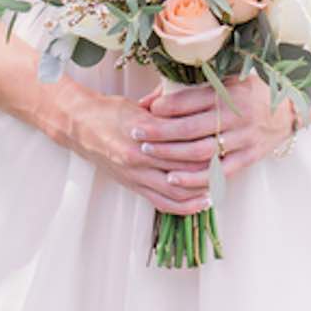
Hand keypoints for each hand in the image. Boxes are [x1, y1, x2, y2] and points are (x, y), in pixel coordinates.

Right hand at [66, 88, 216, 215]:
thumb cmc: (110, 111)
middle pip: (185, 168)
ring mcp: (136, 175)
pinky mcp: (133, 187)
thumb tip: (197, 108)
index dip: (208, 143)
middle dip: (211, 168)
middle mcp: (139, 157)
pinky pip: (163, 203)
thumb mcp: (140, 104)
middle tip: (232, 163)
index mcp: (143, 132)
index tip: (226, 140)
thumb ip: (167, 110)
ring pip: (177, 190)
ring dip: (202, 190)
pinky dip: (185, 205)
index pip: (184, 143)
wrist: (79, 126)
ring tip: (222, 184)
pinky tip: (201, 202)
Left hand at [131, 75, 296, 198]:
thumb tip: (150, 100)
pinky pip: (219, 172)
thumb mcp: (227, 80)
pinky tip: (174, 179)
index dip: (166, 107)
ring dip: (172, 155)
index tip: (146, 110)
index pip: (191, 100)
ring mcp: (244, 139)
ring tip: (149, 154)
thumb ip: (191, 89)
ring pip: (201, 152)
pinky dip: (195, 178)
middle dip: (160, 133)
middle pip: (190, 128)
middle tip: (136, 134)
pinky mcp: (249, 157)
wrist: (293, 107)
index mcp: (230, 92)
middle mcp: (237, 116)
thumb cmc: (253, 90)